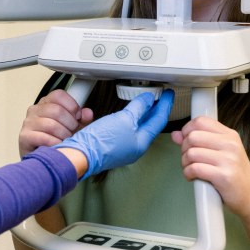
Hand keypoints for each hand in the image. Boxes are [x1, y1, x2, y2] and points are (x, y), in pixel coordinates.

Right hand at [19, 89, 93, 156]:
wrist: (42, 161)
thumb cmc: (56, 141)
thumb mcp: (72, 128)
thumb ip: (81, 120)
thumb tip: (87, 113)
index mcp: (46, 103)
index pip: (58, 95)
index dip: (72, 106)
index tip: (77, 117)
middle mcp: (35, 110)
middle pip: (57, 110)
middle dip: (70, 124)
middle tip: (72, 133)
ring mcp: (28, 123)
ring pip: (51, 125)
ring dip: (63, 135)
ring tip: (66, 141)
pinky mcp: (24, 137)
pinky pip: (44, 138)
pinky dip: (55, 143)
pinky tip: (58, 146)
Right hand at [57, 89, 172, 178]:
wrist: (80, 155)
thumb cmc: (101, 143)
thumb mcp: (124, 120)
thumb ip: (138, 108)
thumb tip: (148, 99)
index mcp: (142, 143)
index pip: (159, 120)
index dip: (165, 105)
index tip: (169, 94)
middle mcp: (134, 147)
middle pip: (149, 124)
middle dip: (155, 109)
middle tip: (160, 96)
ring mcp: (123, 147)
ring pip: (137, 126)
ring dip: (142, 112)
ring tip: (146, 101)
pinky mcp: (111, 145)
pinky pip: (126, 128)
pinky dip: (129, 118)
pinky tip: (126, 112)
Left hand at [171, 115, 249, 216]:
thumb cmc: (234, 174)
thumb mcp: (220, 153)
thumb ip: (198, 142)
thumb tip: (175, 134)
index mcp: (230, 135)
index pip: (201, 121)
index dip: (187, 130)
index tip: (186, 141)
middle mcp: (230, 145)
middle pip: (193, 136)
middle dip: (184, 149)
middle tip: (188, 159)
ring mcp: (228, 160)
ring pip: (192, 153)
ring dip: (185, 163)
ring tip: (190, 169)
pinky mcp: (224, 176)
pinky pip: (195, 168)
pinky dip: (188, 173)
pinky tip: (192, 177)